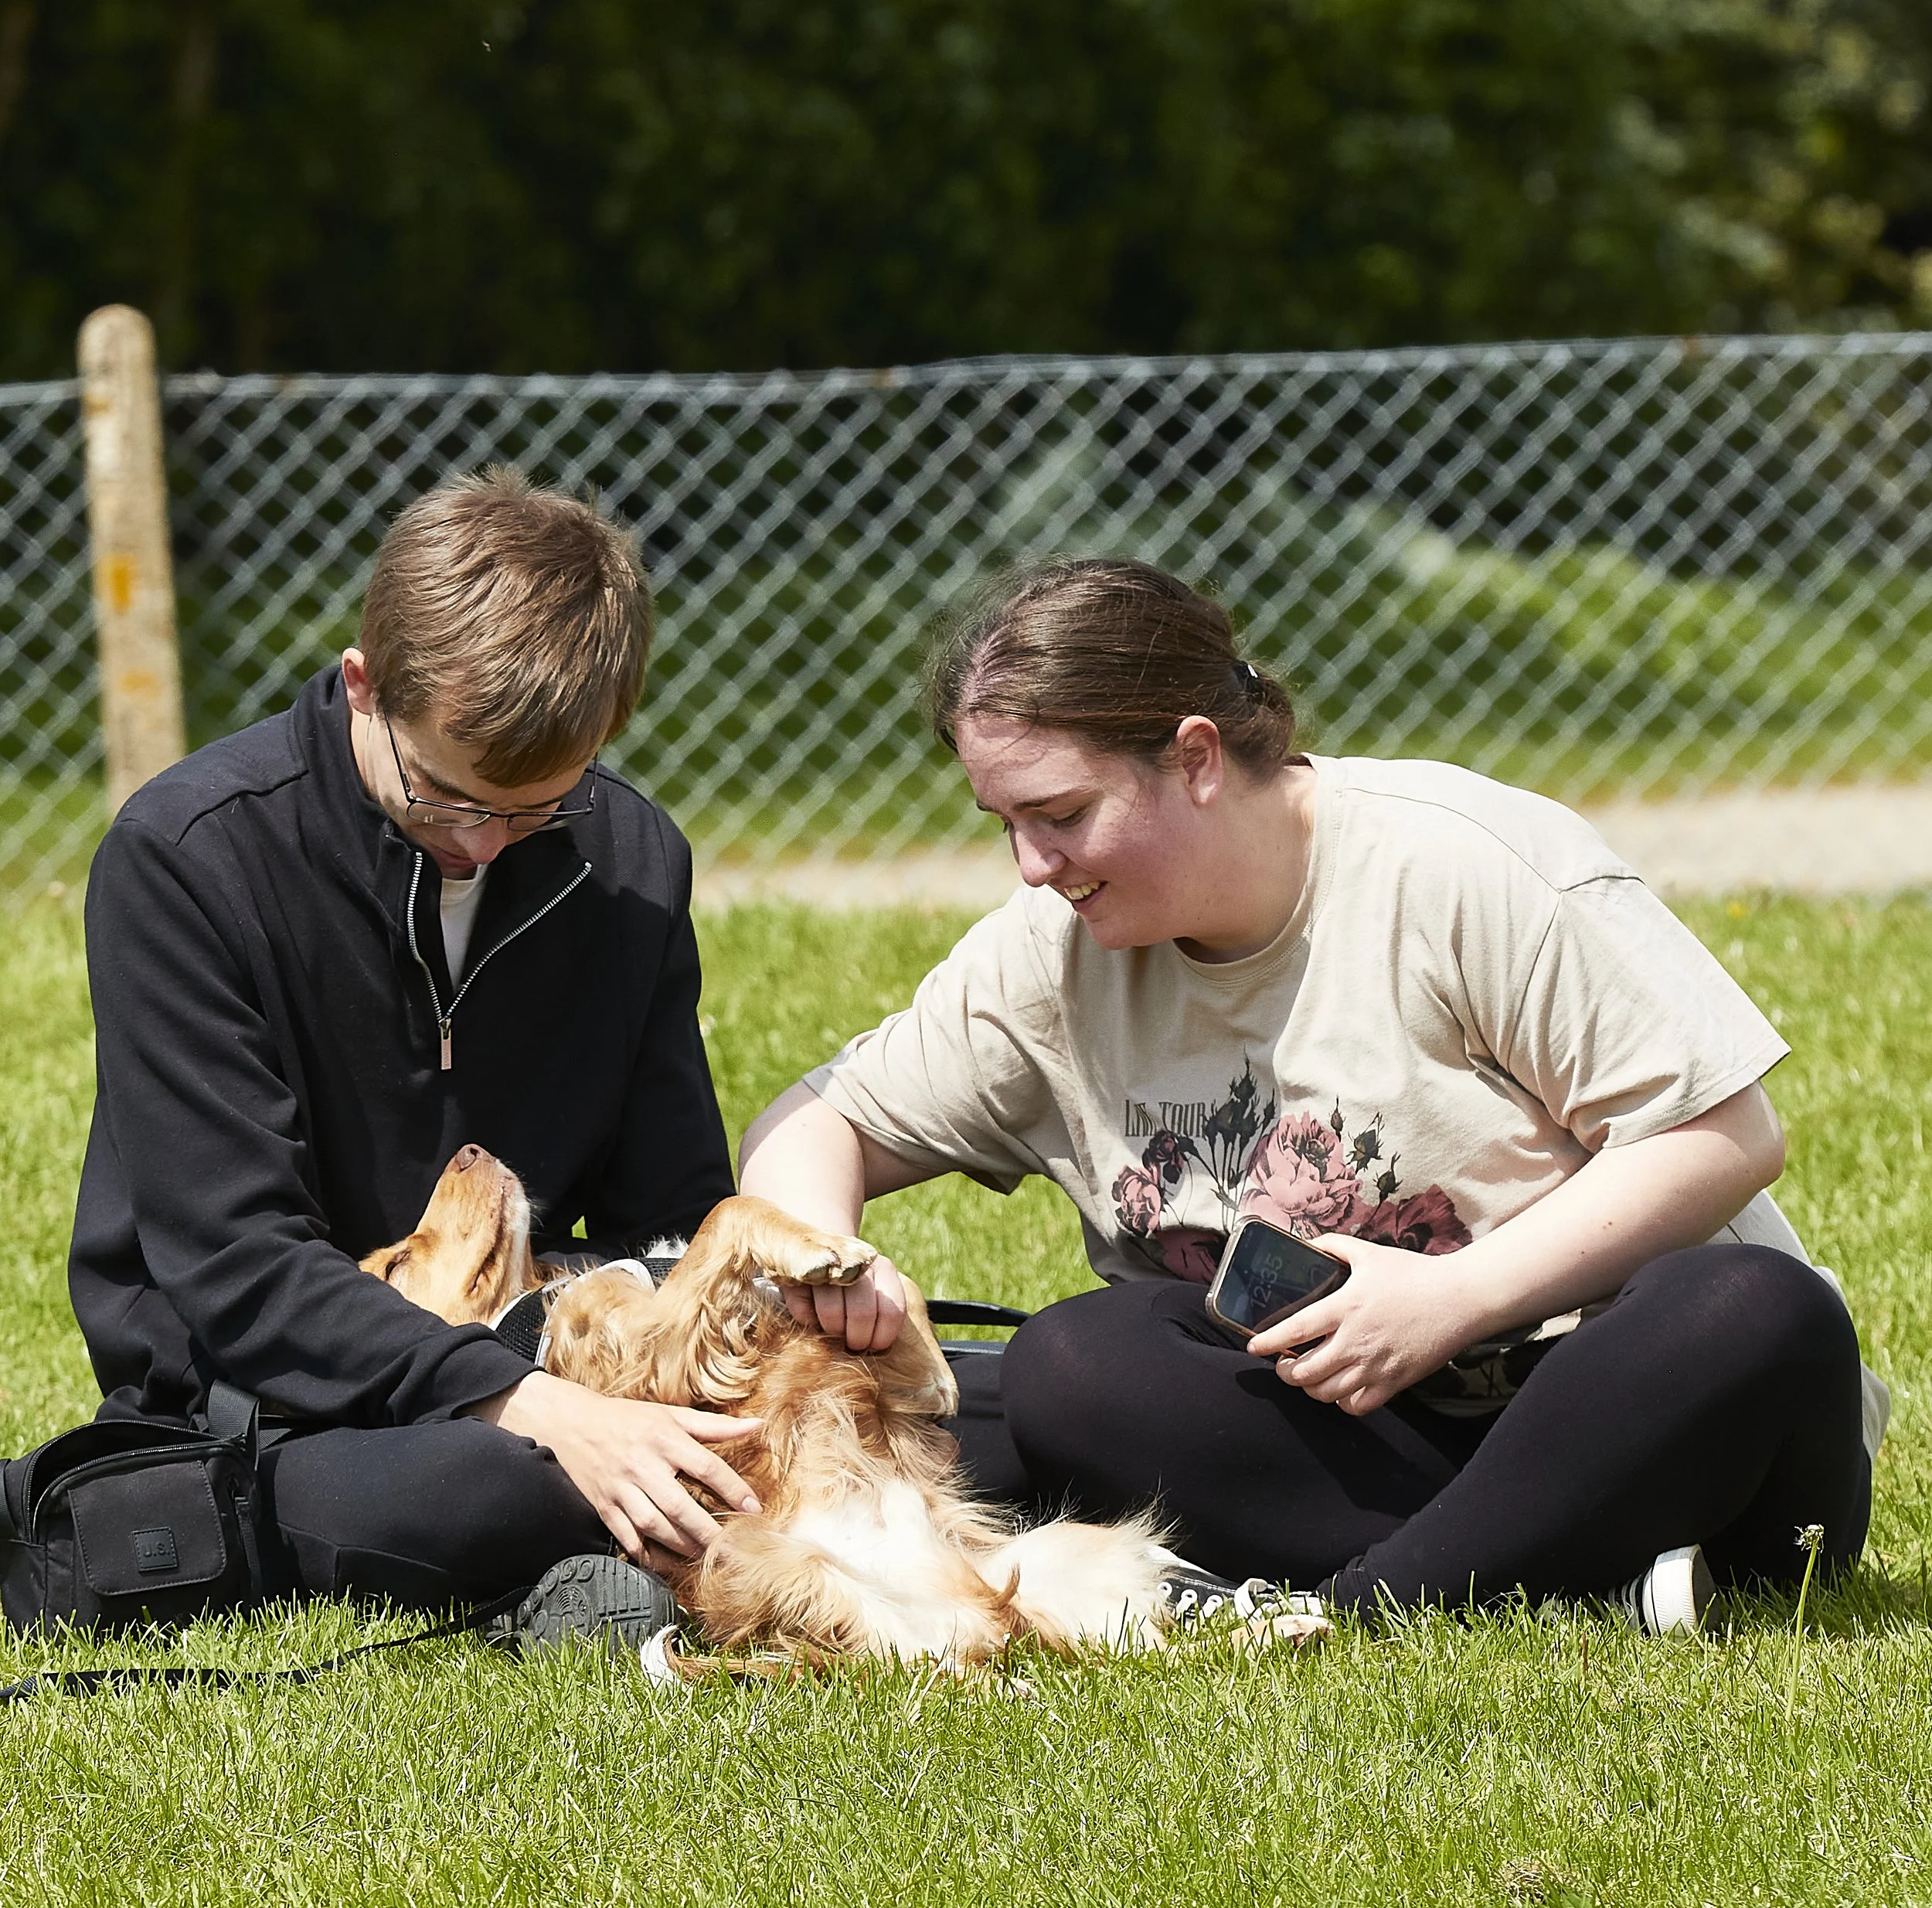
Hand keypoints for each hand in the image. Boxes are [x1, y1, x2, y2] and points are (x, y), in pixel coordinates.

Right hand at [472, 1370, 762, 1566]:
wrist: (571, 1423)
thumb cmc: (628, 1419)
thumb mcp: (671, 1415)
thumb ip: (715, 1426)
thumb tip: (757, 1425)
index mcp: (664, 1438)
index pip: (707, 1467)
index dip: (733, 1489)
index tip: (754, 1509)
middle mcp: (643, 1465)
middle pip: (681, 1505)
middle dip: (709, 1532)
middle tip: (734, 1550)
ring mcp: (621, 1489)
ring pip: (655, 1526)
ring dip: (683, 1546)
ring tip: (707, 1557)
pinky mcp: (604, 1508)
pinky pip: (627, 1538)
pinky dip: (647, 1555)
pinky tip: (667, 1564)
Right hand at [781, 1249, 908, 1351]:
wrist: (815, 1262)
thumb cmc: (854, 1293)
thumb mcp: (877, 1298)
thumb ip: (884, 1316)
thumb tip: (882, 1349)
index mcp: (884, 1269)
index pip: (892, 1311)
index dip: (882, 1338)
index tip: (873, 1347)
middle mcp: (857, 1262)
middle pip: (862, 1313)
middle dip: (856, 1339)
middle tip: (851, 1345)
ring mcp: (825, 1264)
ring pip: (831, 1311)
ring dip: (831, 1332)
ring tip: (833, 1331)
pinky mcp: (796, 1273)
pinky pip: (803, 1312)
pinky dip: (808, 1323)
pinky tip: (813, 1317)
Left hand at [1245, 1234, 1482, 1416]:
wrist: (1459, 1299)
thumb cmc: (1414, 1274)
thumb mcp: (1368, 1253)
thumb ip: (1333, 1246)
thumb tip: (1308, 1243)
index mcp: (1345, 1307)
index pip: (1294, 1331)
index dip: (1267, 1342)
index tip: (1253, 1346)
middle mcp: (1355, 1341)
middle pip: (1305, 1372)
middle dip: (1285, 1371)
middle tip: (1281, 1364)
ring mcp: (1375, 1366)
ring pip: (1327, 1393)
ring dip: (1310, 1388)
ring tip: (1306, 1377)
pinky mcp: (1395, 1383)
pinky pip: (1357, 1406)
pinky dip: (1342, 1402)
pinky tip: (1339, 1390)